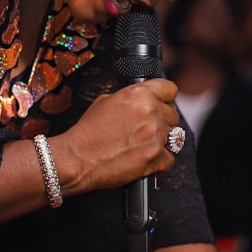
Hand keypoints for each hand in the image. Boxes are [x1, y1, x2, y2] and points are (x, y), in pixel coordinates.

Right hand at [55, 78, 180, 193]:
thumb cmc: (87, 132)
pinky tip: (143, 160)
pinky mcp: (156, 157)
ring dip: (161, 142)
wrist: (78, 158)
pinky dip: (159, 162)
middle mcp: (150, 111)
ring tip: (142, 146)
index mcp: (138, 94)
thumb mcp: (105, 102)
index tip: (161, 104)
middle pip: (173, 115)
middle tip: (145, 130)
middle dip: (161, 122)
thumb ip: (129, 99)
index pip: (169, 89)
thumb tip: (142, 102)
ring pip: (174, 137)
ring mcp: (155, 135)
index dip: (165, 98)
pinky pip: (169, 159)